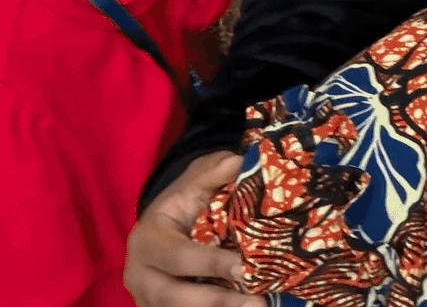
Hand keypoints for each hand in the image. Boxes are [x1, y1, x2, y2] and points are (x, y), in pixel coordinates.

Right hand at [124, 152, 256, 306]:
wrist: (162, 225)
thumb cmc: (182, 202)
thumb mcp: (192, 182)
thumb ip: (213, 171)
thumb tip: (239, 162)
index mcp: (148, 239)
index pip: (178, 256)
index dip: (210, 263)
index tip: (243, 267)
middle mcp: (141, 274)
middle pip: (174, 296)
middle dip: (216, 301)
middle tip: (256, 303)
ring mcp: (147, 298)